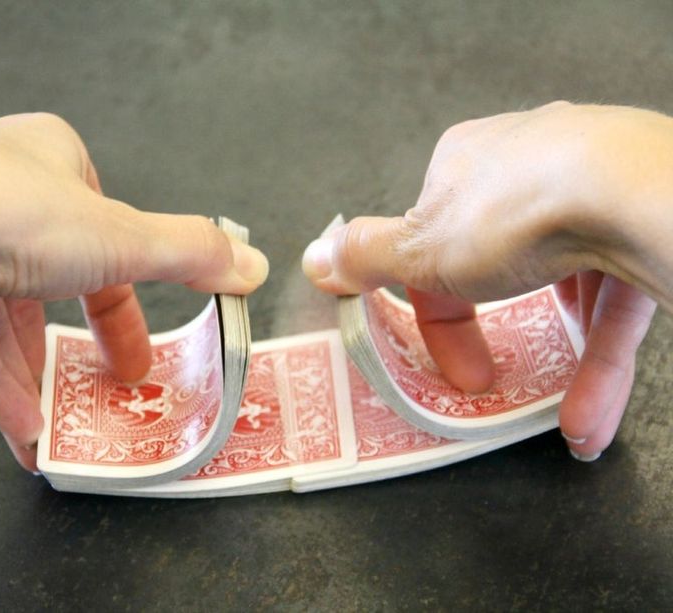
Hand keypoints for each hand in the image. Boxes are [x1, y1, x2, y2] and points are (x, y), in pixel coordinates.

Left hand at [0, 113, 268, 470]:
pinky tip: (26, 428)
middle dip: (87, 341)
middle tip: (117, 383)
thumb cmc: (9, 212)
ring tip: (69, 422)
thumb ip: (189, 253)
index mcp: (51, 162)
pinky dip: (0, 387)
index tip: (147, 341)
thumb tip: (251, 266)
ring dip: (42, 376)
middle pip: (58, 281)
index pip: (105, 232)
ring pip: (8, 318)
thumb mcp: (124, 236)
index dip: (131, 293)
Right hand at [303, 101, 672, 460]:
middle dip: (492, 332)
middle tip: (485, 378)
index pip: (433, 243)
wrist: (635, 196)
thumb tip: (316, 257)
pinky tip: (590, 414)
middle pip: (498, 265)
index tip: (434, 356)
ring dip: (557, 362)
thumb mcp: (420, 246)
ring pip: (563, 289)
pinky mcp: (641, 225)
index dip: (430, 309)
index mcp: (467, 164)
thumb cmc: (519, 210)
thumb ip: (366, 255)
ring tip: (557, 415)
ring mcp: (592, 191)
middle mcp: (530, 166)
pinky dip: (601, 361)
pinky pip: (615, 300)